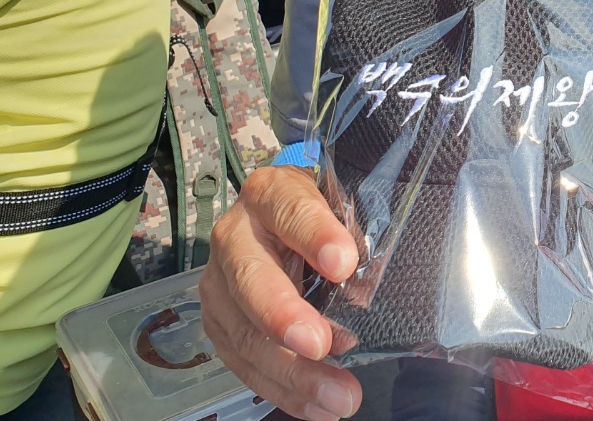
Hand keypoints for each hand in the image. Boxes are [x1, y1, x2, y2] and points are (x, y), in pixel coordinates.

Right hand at [199, 166, 361, 419]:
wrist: (282, 214)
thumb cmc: (323, 210)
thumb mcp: (340, 202)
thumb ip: (354, 232)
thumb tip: (372, 284)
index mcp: (269, 193)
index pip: (289, 208)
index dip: (314, 234)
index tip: (343, 262)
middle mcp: (235, 235)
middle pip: (250, 277)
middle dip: (282, 316)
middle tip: (319, 344)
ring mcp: (220, 283)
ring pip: (244, 332)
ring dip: (290, 371)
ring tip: (339, 396)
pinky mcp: (220, 323)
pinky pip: (244, 363)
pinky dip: (283, 389)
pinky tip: (317, 408)